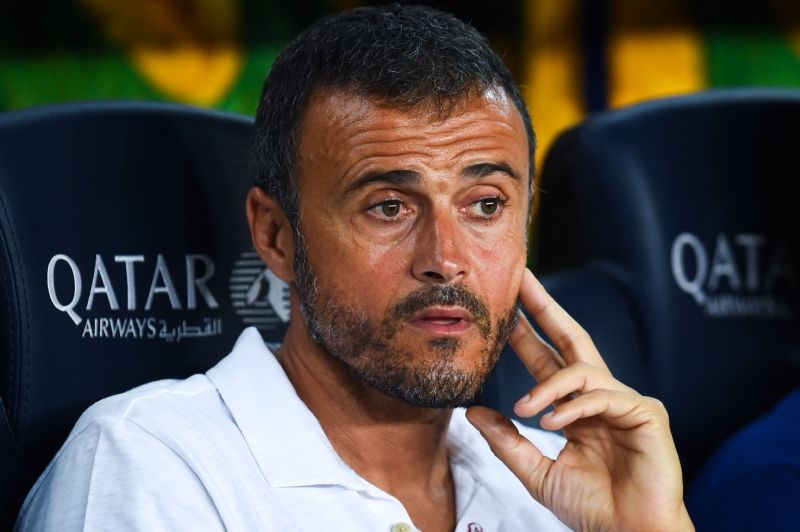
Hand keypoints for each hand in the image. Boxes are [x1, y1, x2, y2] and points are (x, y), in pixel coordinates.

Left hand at [466, 269, 693, 531]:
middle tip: (521, 279)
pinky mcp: (647, 413)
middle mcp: (599, 397)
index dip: (525, 332)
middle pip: (571, 338)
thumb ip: (507, 442)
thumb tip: (473, 412)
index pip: (546, 360)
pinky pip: (603, 396)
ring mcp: (624, 402)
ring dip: (549, 386)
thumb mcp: (536, 472)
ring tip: (527, 408)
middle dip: (545, 307)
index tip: (502, 307)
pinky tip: (554, 423)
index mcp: (575, 408)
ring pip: (582, 371)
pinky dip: (575, 407)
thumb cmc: (591, 507)